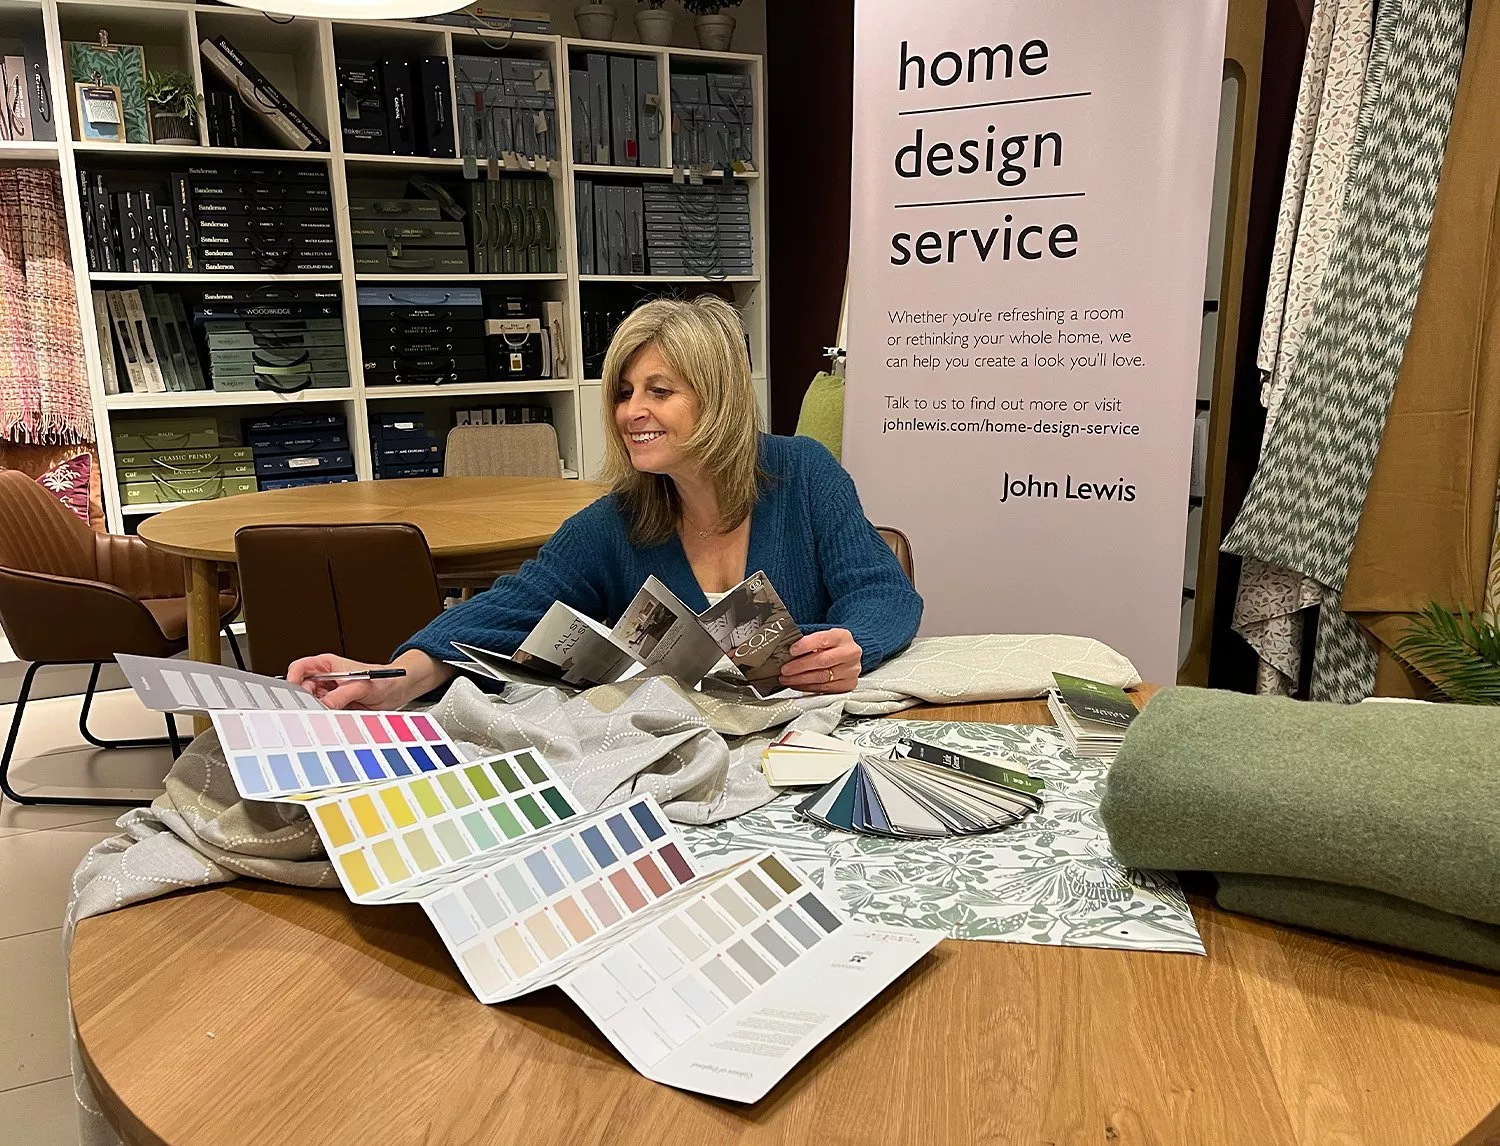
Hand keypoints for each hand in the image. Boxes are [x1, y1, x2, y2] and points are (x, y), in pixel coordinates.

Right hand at [285, 649, 453, 710]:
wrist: (397, 691)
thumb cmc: (383, 680)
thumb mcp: (361, 685)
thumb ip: (341, 695)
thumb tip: (325, 704)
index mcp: (327, 665)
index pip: (300, 668)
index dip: (293, 679)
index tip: (293, 693)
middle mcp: (325, 678)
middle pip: (302, 689)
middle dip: (306, 700)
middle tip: (314, 708)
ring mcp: (329, 692)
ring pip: (312, 703)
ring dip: (317, 710)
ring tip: (330, 712)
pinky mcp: (335, 705)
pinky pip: (323, 712)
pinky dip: (326, 716)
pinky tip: (334, 717)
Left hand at [779, 629, 861, 693]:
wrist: (847, 655)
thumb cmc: (830, 646)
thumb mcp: (822, 637)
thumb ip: (807, 641)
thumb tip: (784, 650)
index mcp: (843, 636)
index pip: (823, 640)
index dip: (806, 645)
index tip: (791, 650)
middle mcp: (850, 653)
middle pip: (823, 661)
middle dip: (800, 666)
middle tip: (785, 669)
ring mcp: (851, 670)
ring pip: (822, 677)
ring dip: (800, 679)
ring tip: (786, 678)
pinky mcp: (848, 684)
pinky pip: (824, 688)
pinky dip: (807, 687)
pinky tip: (797, 684)